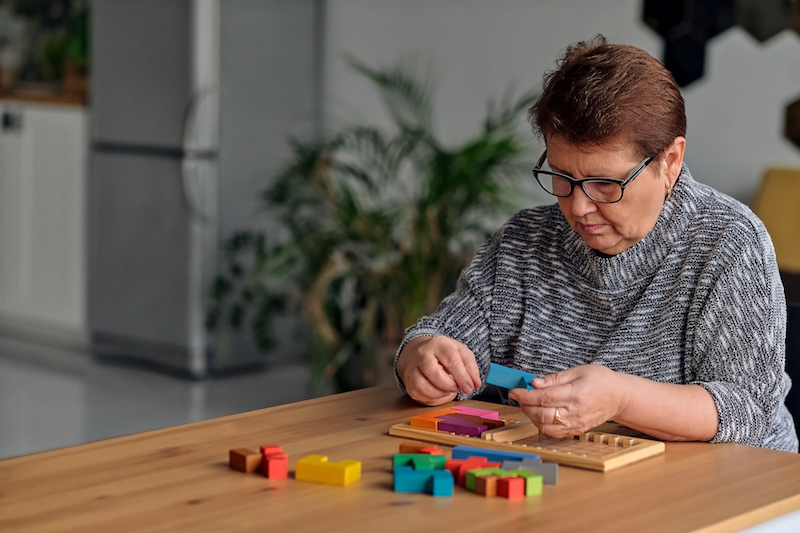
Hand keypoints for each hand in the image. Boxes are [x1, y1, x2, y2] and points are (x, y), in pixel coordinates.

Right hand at [396, 336, 481, 405]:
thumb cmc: (444, 353)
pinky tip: (438, 394)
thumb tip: (475, 383)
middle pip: (431, 370)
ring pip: (421, 384)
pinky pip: (417, 393)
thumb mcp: (461, 353)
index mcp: (439, 344)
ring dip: (438, 393)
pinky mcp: (408, 380)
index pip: (451, 359)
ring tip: (448, 391)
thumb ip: (470, 367)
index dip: (462, 376)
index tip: (469, 388)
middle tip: (456, 388)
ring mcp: (413, 367)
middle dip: (447, 384)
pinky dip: (430, 398)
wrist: (421, 352)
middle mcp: (423, 354)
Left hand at [508, 364, 628, 436]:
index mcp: (576, 394)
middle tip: (519, 396)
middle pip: (541, 413)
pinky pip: (554, 433)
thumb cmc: (600, 380)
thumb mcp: (577, 371)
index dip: (525, 395)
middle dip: (525, 405)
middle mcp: (575, 411)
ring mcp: (576, 424)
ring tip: (528, 404)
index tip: (514, 391)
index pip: (544, 398)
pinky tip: (539, 415)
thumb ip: (554, 379)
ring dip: (531, 416)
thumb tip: (534, 383)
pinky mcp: (576, 431)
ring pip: (545, 426)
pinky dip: (541, 425)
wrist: (619, 397)